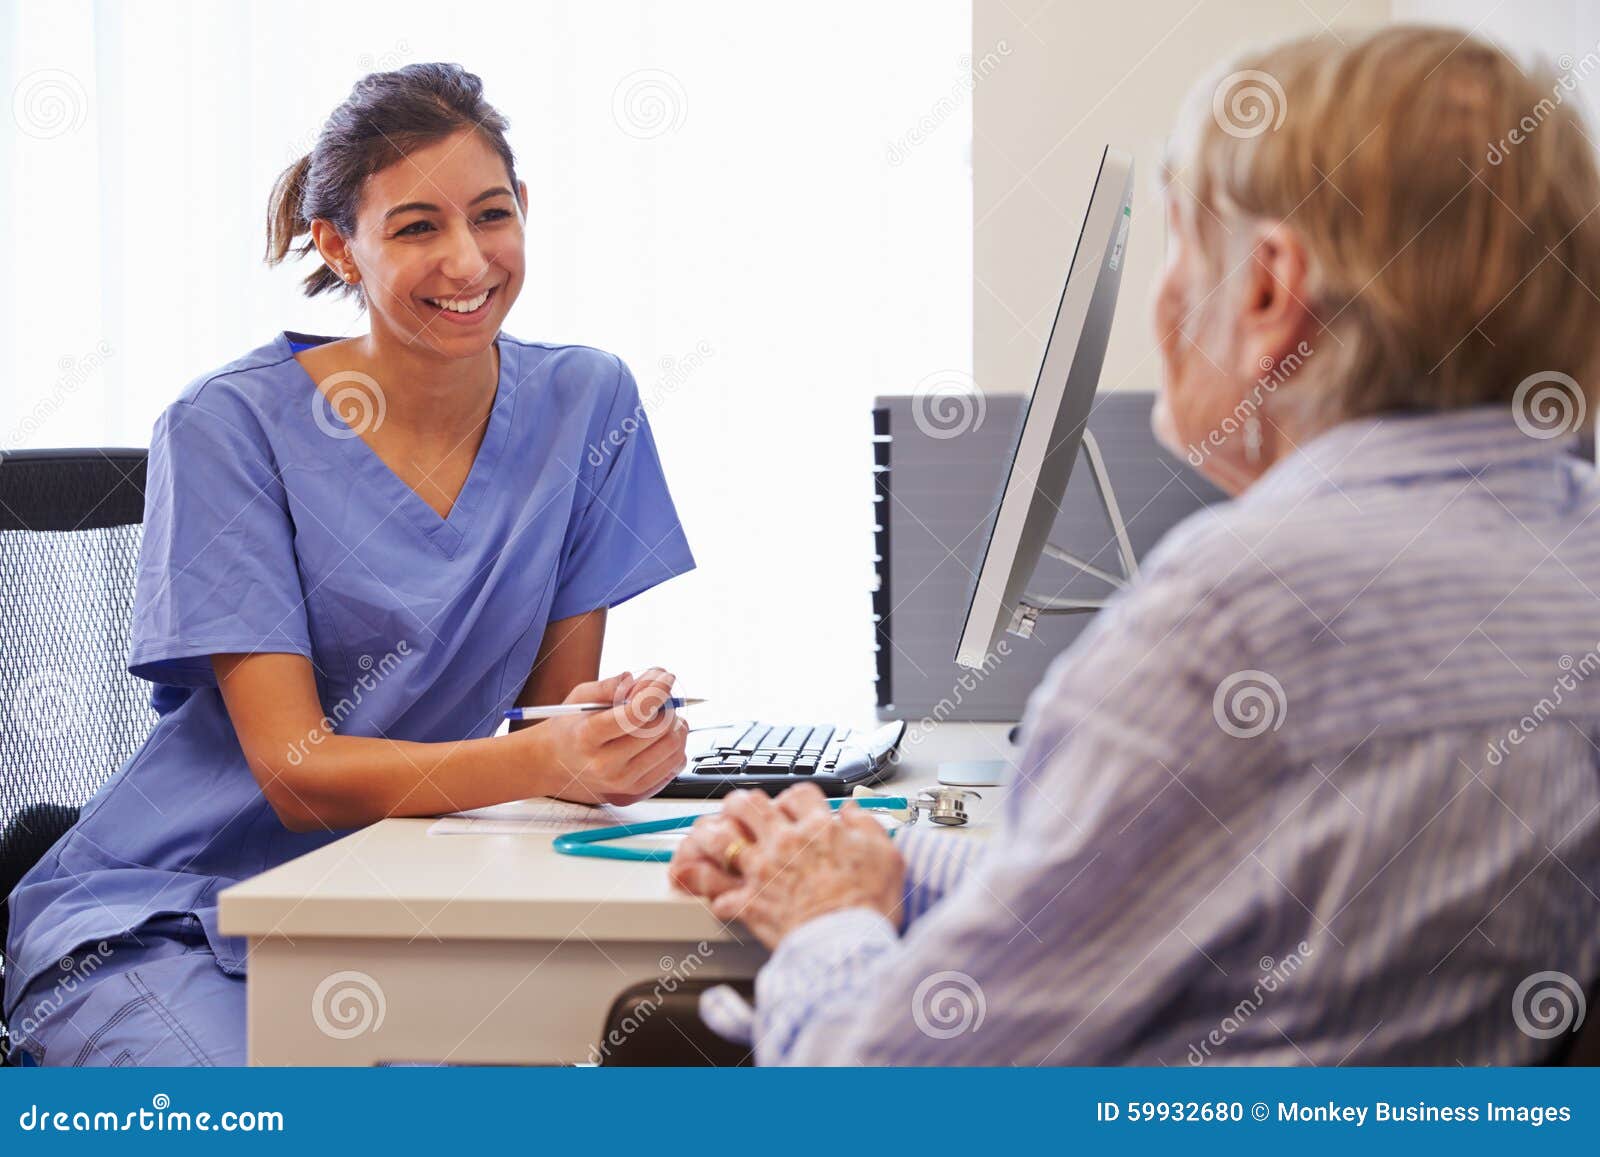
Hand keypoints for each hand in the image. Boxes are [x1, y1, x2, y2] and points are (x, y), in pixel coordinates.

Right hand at [528, 667, 688, 805]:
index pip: (634, 713)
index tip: (665, 677)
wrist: (555, 765)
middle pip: (658, 730)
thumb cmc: (570, 727)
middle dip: (667, 706)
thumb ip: (608, 686)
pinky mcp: (636, 791)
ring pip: (672, 748)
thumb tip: (637, 681)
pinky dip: (675, 746)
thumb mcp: (579, 698)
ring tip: (662, 716)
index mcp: (587, 737)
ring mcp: (622, 782)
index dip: (656, 691)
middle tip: (662, 698)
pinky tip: (661, 737)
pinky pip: (674, 765)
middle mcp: (605, 764)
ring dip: (675, 725)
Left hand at [667, 783, 904, 948]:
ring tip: (711, 840)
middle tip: (742, 812)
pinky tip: (711, 894)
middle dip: (742, 805)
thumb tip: (854, 814)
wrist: (847, 946)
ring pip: (722, 840)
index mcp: (818, 829)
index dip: (794, 798)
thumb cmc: (869, 906)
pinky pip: (717, 894)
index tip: (795, 808)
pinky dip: (711, 894)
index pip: (799, 795)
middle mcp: (785, 843)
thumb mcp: (887, 857)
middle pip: (750, 805)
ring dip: (713, 838)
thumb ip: (868, 828)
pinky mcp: (749, 903)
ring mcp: (762, 872)